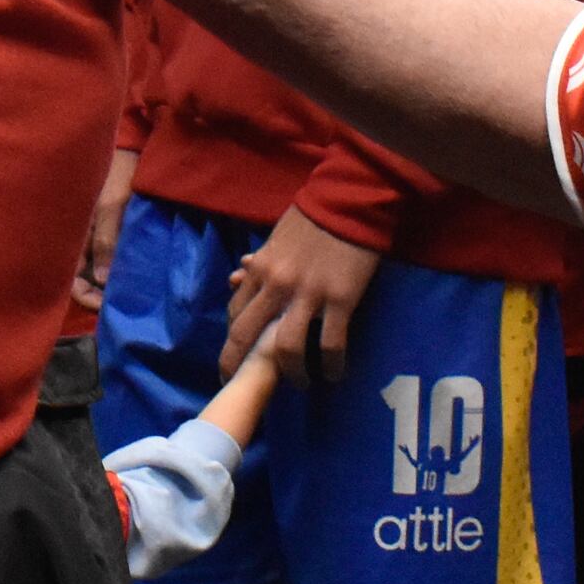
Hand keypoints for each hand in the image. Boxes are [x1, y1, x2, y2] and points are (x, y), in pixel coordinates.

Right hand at [73, 145, 136, 316]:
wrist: (129, 143)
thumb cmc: (117, 171)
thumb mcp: (112, 205)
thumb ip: (106, 241)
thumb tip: (102, 279)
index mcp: (71, 231)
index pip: (70, 277)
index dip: (85, 296)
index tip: (105, 305)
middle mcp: (75, 234)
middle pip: (79, 275)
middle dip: (95, 291)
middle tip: (118, 301)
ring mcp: (88, 228)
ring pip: (90, 265)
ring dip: (104, 279)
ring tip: (125, 288)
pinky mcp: (101, 222)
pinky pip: (101, 251)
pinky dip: (111, 263)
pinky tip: (125, 268)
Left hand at [223, 206, 383, 380]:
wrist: (350, 199)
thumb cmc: (314, 215)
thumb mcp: (277, 235)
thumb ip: (260, 260)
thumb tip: (237, 273)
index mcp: (260, 267)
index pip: (236, 312)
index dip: (234, 340)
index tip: (236, 357)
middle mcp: (276, 285)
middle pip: (247, 335)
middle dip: (240, 365)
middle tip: (243, 384)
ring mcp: (308, 294)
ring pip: (286, 347)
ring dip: (290, 373)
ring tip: (298, 383)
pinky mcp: (340, 300)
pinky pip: (330, 344)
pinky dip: (331, 365)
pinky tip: (334, 374)